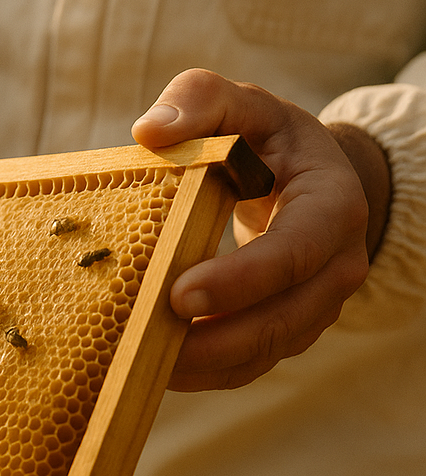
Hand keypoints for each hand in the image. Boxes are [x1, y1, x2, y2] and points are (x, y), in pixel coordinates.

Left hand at [132, 69, 390, 389]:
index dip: (239, 281)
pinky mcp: (287, 333)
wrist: (308, 181)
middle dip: (214, 340)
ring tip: (138, 362)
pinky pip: (247, 364)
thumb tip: (149, 132)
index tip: (178, 296)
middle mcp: (336, 267)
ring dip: (203, 367)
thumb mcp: (243, 106)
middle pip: (280, 320)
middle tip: (146, 342)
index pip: (293, 254)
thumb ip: (200, 101)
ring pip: (263, 353)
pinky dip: (203, 374)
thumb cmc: (268, 140)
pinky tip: (152, 366)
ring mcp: (314, 308)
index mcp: (332, 207)